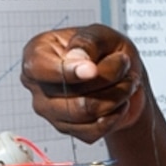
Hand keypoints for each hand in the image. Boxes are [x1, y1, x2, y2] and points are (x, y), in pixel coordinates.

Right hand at [24, 26, 151, 140]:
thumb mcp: (101, 34)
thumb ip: (87, 42)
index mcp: (37, 54)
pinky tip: (120, 103)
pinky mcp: (67, 129)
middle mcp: (38, 85)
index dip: (67, 71)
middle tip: (124, 63)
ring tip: (128, 82)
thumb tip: (77, 59)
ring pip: (84, 112)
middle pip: (70, 92)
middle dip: (108, 78)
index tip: (92, 69)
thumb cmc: (106, 51)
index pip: (39, 68)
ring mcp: (50, 110)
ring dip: (117, 96)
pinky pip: (92, 131)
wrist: (123, 77)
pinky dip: (115, 116)